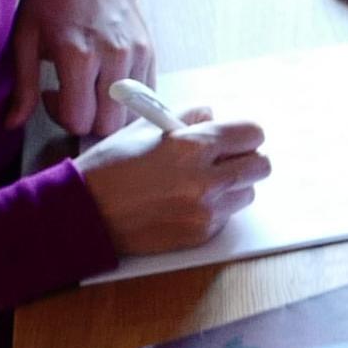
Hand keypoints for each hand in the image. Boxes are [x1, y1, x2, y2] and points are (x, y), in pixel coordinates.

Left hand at [13, 0, 152, 142]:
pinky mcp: (150, 51)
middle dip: (87, 120)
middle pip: (108, 124)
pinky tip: (107, 80)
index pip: (79, 119)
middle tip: (71, 96)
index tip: (51, 94)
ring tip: (90, 88)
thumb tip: (12, 123)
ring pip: (130, 115)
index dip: (60, 115)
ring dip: (108, 111)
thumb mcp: (26, 38)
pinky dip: (128, 100)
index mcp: (78, 54)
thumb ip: (23, 86)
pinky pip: (146, 96)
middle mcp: (113, 56)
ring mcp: (136, 54)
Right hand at [77, 108, 269, 256]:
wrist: (85, 212)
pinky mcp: (201, 233)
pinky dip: (216, 207)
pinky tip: (186, 201)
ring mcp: (206, 210)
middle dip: (246, 158)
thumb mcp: (145, 128)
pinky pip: (227, 215)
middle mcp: (205, 180)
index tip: (236, 136)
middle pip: (261, 165)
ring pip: (248, 192)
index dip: (244, 133)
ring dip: (233, 185)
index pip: (252, 133)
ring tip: (201, 181)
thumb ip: (187, 117)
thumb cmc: (111, 167)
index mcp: (192, 146)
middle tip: (226, 158)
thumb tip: (213, 114)